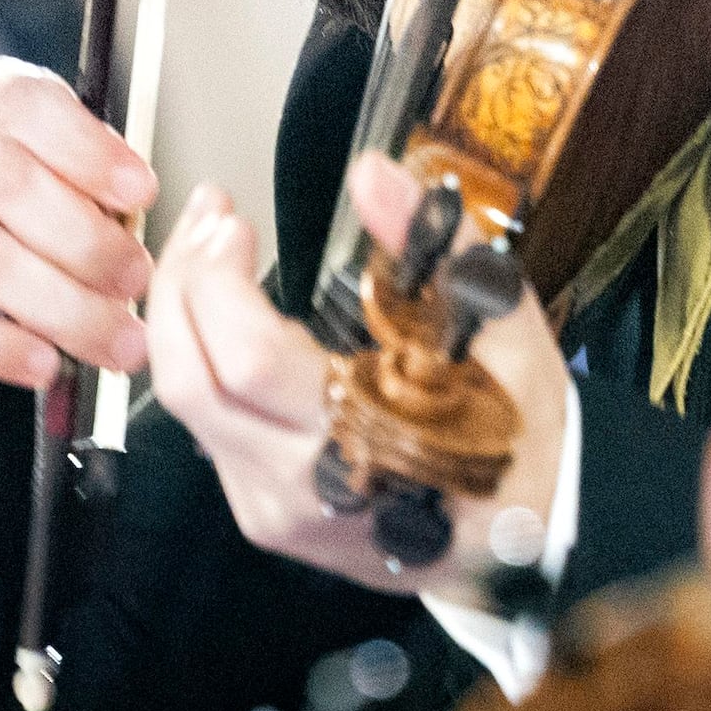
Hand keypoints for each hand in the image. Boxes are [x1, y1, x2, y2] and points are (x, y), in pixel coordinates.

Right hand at [0, 55, 156, 444]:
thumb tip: (138, 224)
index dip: (88, 149)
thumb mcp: (35, 165)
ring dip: (62, 306)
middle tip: (137, 280)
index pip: (26, 103)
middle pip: (5, 182)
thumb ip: (85, 180)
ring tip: (117, 340)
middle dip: (84, 239)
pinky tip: (46, 364)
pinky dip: (0, 346)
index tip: (143, 193)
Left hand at [152, 182, 565, 592]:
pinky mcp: (263, 516)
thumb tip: (374, 175)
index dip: (218, 281)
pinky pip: (207, 431)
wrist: (532, 536)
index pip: (245, 361)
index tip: (233, 222)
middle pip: (187, 383)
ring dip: (181, 318)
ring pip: (183, 409)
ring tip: (211, 253)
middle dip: (179, 285)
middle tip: (208, 220)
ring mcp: (273, 510)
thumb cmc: (520, 433)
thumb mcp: (503, 328)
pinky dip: (199, 361)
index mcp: (363, 442)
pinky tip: (225, 316)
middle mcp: (301, 487)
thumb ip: (436, 246)